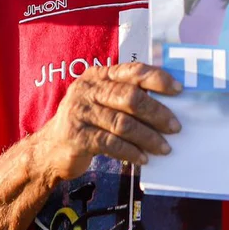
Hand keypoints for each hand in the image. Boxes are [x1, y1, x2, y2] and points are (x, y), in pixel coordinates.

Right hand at [32, 62, 182, 182]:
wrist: (50, 150)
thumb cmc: (86, 125)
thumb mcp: (102, 104)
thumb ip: (126, 99)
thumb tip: (168, 108)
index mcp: (98, 76)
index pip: (133, 71)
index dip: (158, 79)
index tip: (178, 91)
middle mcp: (87, 89)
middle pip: (130, 97)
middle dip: (157, 113)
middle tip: (175, 127)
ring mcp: (80, 112)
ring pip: (123, 123)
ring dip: (148, 137)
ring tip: (164, 148)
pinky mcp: (77, 136)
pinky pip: (111, 143)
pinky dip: (131, 152)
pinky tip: (143, 159)